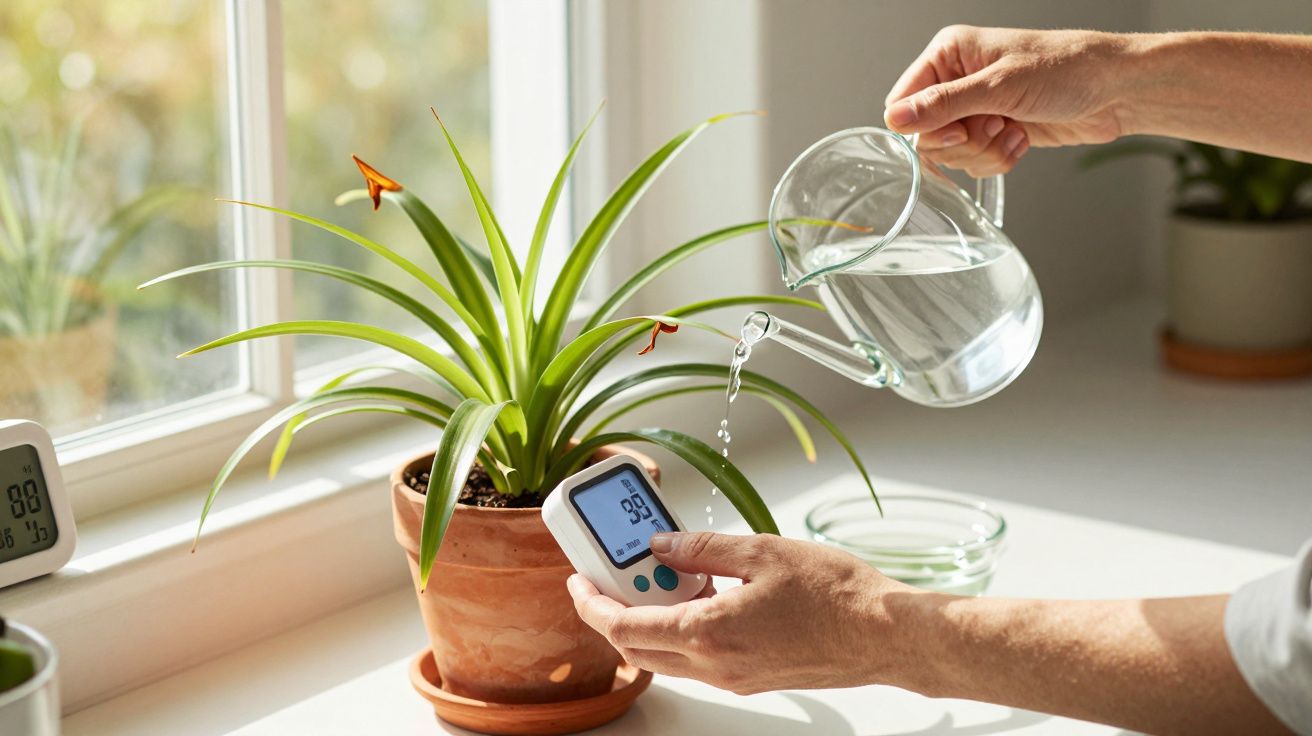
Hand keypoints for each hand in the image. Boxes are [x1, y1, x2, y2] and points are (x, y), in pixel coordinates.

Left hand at [566, 531, 922, 694]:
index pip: (625, 626)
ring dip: (649, 621)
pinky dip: (682, 629)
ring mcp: (733, 677)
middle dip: (611, 613)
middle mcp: (715, 665)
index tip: (578, 580)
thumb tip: (661, 545)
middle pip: (637, 648)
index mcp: (709, 632)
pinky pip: (698, 659)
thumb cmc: (835, 595)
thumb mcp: (760, 552)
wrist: (882, 634)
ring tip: (658, 576)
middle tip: (607, 576)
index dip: (592, 603)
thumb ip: (701, 547)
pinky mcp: (751, 677)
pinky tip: (700, 594)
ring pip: (666, 657)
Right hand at [884, 26, 1134, 175]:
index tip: (960, 129)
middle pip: (926, 135)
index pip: (903, 102)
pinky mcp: (993, 132)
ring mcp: (975, 108)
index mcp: (949, 54)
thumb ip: (943, 105)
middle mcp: (957, 80)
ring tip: (1015, 129)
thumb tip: (895, 119)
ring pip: (952, 153)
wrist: (1116, 90)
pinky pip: (974, 162)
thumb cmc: (1068, 69)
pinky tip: (1023, 139)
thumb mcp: (999, 86)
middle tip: (996, 125)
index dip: (925, 126)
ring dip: (985, 152)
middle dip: (964, 142)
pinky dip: (999, 159)